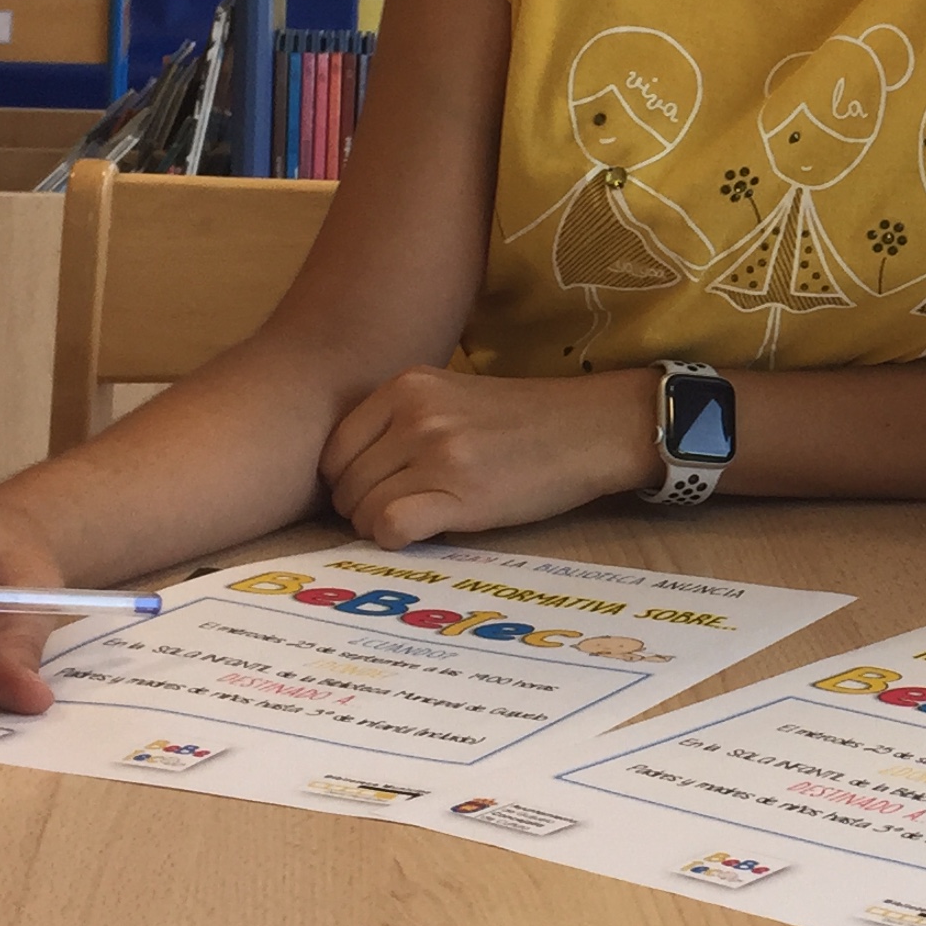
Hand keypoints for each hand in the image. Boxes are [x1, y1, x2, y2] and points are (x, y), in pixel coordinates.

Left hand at [320, 366, 660, 546]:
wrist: (591, 430)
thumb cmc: (524, 420)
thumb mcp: (452, 397)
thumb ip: (399, 421)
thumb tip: (347, 476)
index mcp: (407, 386)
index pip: (333, 449)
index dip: (347, 480)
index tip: (376, 490)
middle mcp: (416, 415)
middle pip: (345, 483)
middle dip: (361, 508)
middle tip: (400, 511)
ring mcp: (438, 454)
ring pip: (363, 509)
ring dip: (380, 526)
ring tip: (419, 518)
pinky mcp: (461, 494)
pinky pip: (391, 527)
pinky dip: (395, 539)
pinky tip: (424, 531)